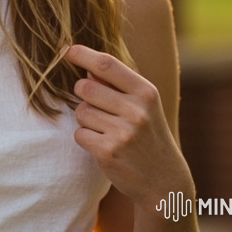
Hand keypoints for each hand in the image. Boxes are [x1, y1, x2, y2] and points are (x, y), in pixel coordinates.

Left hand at [64, 44, 192, 207]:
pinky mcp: (108, 152)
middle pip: (85, 87)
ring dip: (86, 119)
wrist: (164, 180)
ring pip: (81, 112)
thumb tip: (84, 64)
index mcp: (146, 92)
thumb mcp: (143, 105)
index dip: (82, 54)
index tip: (66, 50)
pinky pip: (79, 133)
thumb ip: (117, 85)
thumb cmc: (148, 135)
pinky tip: (104, 145)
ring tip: (107, 130)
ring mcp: (122, 132)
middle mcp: (136, 110)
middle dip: (83, 94)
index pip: (107, 64)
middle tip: (97, 106)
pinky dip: (86, 138)